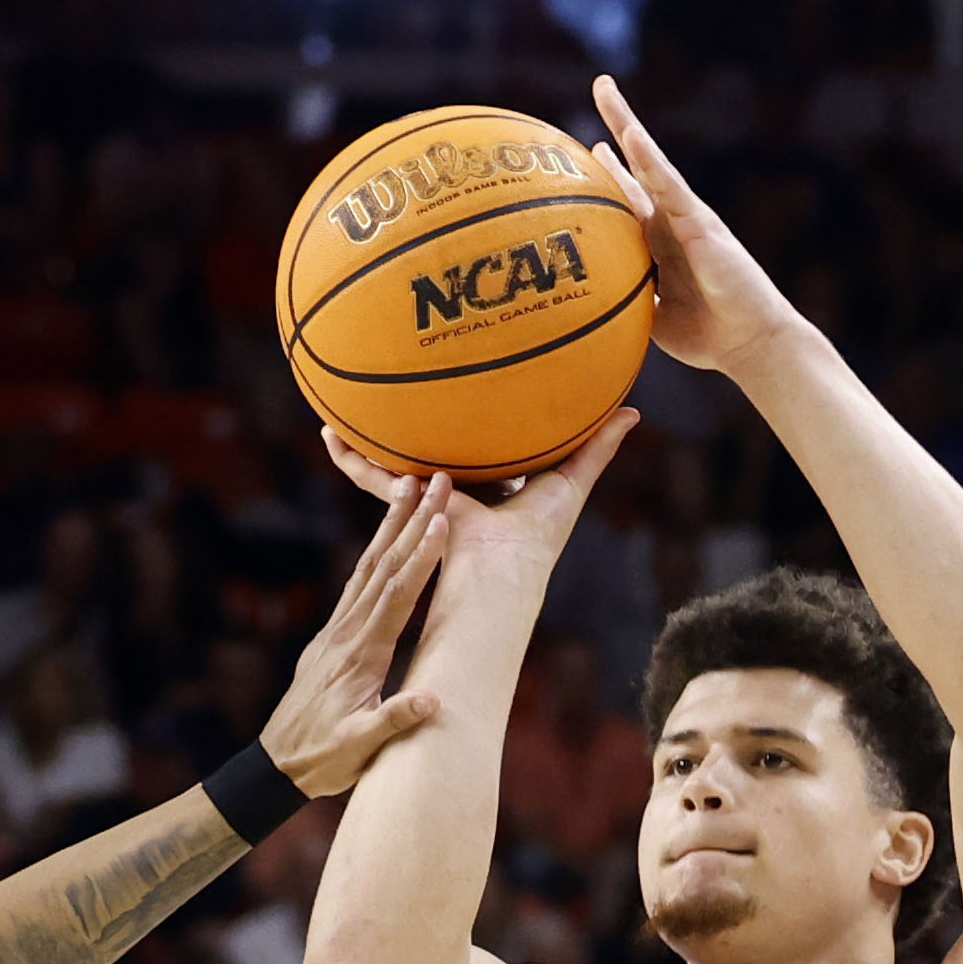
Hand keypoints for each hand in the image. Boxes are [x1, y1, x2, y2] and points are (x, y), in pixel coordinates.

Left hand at [255, 474, 451, 796]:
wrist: (278, 765)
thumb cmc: (323, 760)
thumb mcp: (358, 748)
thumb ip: (392, 722)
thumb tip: (432, 701)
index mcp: (361, 655)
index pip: (397, 595)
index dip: (421, 557)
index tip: (443, 520)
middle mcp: (346, 634)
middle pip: (384, 566)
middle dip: (412, 521)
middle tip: (436, 480)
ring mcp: (335, 632)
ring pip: (367, 567)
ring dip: (391, 526)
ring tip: (408, 486)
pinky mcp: (331, 637)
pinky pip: (356, 585)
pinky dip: (374, 554)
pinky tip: (385, 538)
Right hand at [316, 411, 639, 586]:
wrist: (505, 568)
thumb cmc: (540, 536)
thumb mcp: (570, 480)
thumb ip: (594, 446)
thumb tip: (630, 410)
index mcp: (488, 485)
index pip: (472, 448)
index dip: (464, 425)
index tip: (452, 398)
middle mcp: (453, 489)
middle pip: (424, 451)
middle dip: (404, 429)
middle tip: (389, 395)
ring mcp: (425, 499)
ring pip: (388, 463)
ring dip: (363, 441)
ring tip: (338, 413)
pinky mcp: (406, 505)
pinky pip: (372, 478)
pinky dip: (352, 461)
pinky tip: (331, 436)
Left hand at [590, 75, 791, 376]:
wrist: (749, 342)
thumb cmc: (707, 336)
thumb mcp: (651, 319)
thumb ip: (624, 301)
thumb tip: (584, 307)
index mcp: (658, 242)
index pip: (628, 199)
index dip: (609, 173)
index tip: (585, 151)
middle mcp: (670, 220)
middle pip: (637, 167)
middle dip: (617, 130)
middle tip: (599, 89)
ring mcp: (685, 216)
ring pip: (650, 162)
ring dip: (626, 124)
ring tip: (603, 89)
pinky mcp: (699, 222)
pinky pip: (669, 185)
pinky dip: (648, 158)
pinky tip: (629, 133)